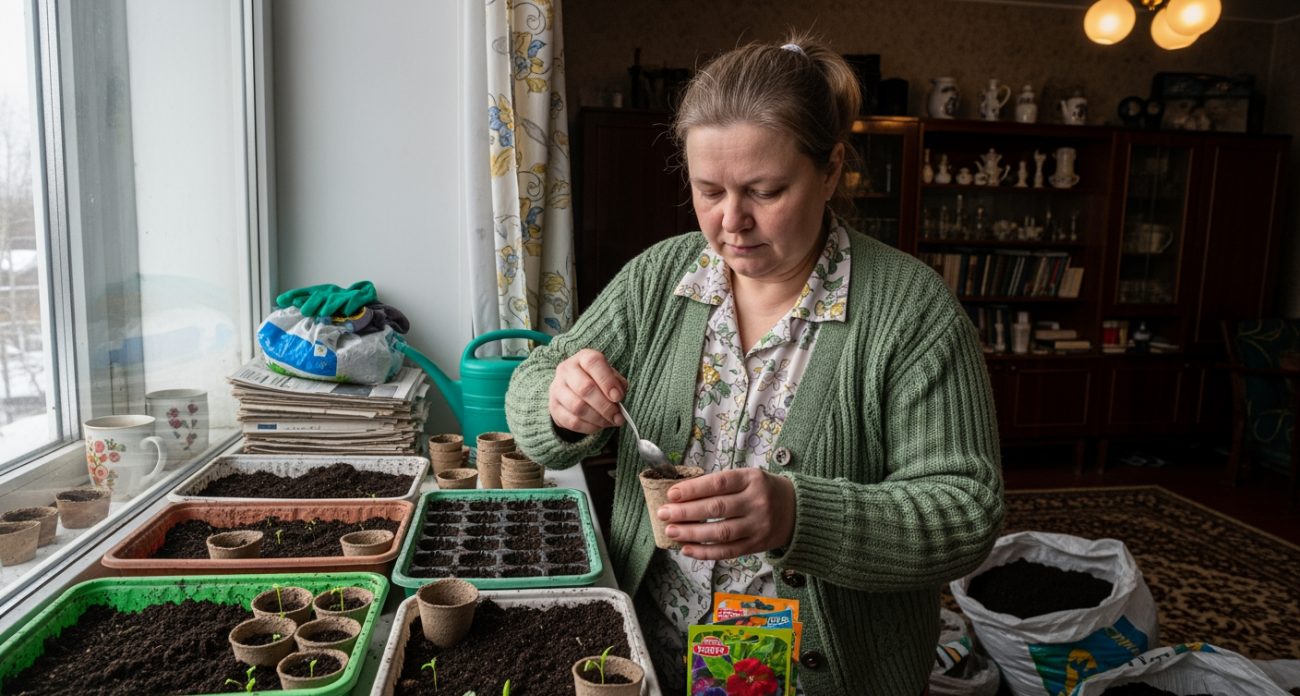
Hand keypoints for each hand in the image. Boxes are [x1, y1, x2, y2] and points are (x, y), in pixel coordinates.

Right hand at [548, 349, 627, 434]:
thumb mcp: (610, 376)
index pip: (593, 363)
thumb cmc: (597, 381)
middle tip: (618, 417)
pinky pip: (572, 421)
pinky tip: (598, 426)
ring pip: (578, 407)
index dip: (607, 381)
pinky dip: (589, 427)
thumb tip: (618, 398)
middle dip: (605, 406)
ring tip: (610, 422)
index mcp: (583, 357)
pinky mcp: (554, 407)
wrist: (573, 389)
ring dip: (598, 419)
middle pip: (585, 388)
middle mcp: (566, 369)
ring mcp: (557, 388)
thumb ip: (617, 384)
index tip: (618, 397)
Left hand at [656, 468, 795, 559]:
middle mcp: (756, 501)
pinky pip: (728, 551)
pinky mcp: (757, 545)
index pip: (718, 484)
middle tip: (664, 514)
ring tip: (671, 531)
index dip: (693, 489)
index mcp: (752, 479)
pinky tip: (687, 549)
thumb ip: (721, 484)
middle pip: (716, 508)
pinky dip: (705, 552)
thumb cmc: (765, 490)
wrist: (798, 510)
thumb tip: (683, 494)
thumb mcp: (749, 477)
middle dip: (686, 512)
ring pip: (720, 532)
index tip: (672, 494)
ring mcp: (758, 525)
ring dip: (692, 533)